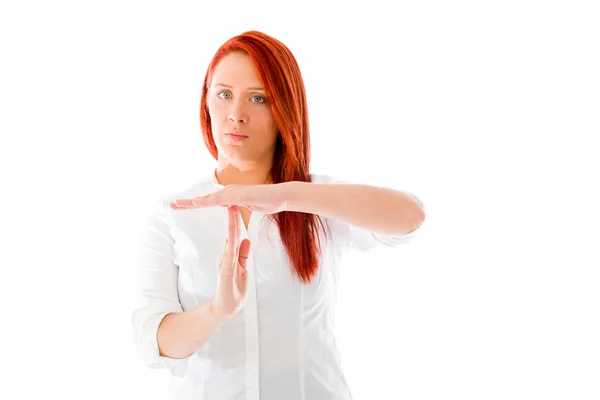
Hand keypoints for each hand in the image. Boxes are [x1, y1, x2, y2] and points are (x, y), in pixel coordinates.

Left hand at [170, 183, 290, 213]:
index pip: (208, 201)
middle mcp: (228, 192)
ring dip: (192, 202)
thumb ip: (237, 206)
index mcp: (229, 196)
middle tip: (170, 204)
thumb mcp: (248, 206)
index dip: (194, 203)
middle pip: (203, 198)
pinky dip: (206, 201)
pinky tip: (196, 203)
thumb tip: (229, 206)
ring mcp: (232, 192)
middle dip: (187, 202)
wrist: (281, 196)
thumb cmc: (267, 201)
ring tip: (177, 204)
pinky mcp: (238, 195)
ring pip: (208, 198)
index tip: (181, 206)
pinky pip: (219, 200)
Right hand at [212, 205, 250, 320]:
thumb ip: (244, 255)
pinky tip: (233, 234)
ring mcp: (225, 262)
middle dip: (232, 217)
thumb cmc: (233, 290)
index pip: (235, 234)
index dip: (237, 220)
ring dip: (231, 225)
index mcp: (231, 255)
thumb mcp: (243, 269)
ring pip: (229, 240)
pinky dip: (231, 243)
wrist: (226, 308)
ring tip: (232, 210)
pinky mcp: (226, 271)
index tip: (239, 205)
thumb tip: (246, 240)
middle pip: (231, 233)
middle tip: (233, 199)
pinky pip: (229, 254)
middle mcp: (226, 256)